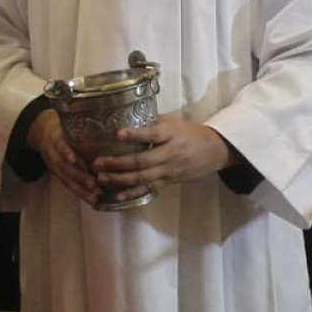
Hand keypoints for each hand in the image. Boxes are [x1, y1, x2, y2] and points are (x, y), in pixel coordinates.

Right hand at [27, 110, 99, 206]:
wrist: (40, 132)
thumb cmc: (62, 124)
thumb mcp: (65, 118)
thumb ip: (80, 118)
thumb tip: (110, 109)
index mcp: (55, 137)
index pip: (59, 145)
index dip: (65, 153)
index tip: (74, 160)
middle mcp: (53, 154)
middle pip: (65, 168)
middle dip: (80, 177)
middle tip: (95, 185)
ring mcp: (55, 167)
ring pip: (68, 181)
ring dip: (82, 191)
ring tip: (97, 198)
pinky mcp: (59, 176)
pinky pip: (70, 187)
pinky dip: (82, 196)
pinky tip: (96, 203)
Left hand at [94, 116, 231, 203]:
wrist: (213, 151)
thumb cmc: (190, 133)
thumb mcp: (174, 122)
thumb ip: (152, 122)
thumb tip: (125, 117)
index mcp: (171, 134)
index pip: (152, 134)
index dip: (135, 135)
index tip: (117, 134)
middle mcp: (169, 153)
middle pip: (142, 161)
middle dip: (118, 164)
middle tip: (97, 163)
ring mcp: (169, 170)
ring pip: (142, 178)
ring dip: (120, 180)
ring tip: (101, 178)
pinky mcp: (168, 181)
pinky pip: (148, 188)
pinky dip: (131, 193)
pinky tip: (117, 195)